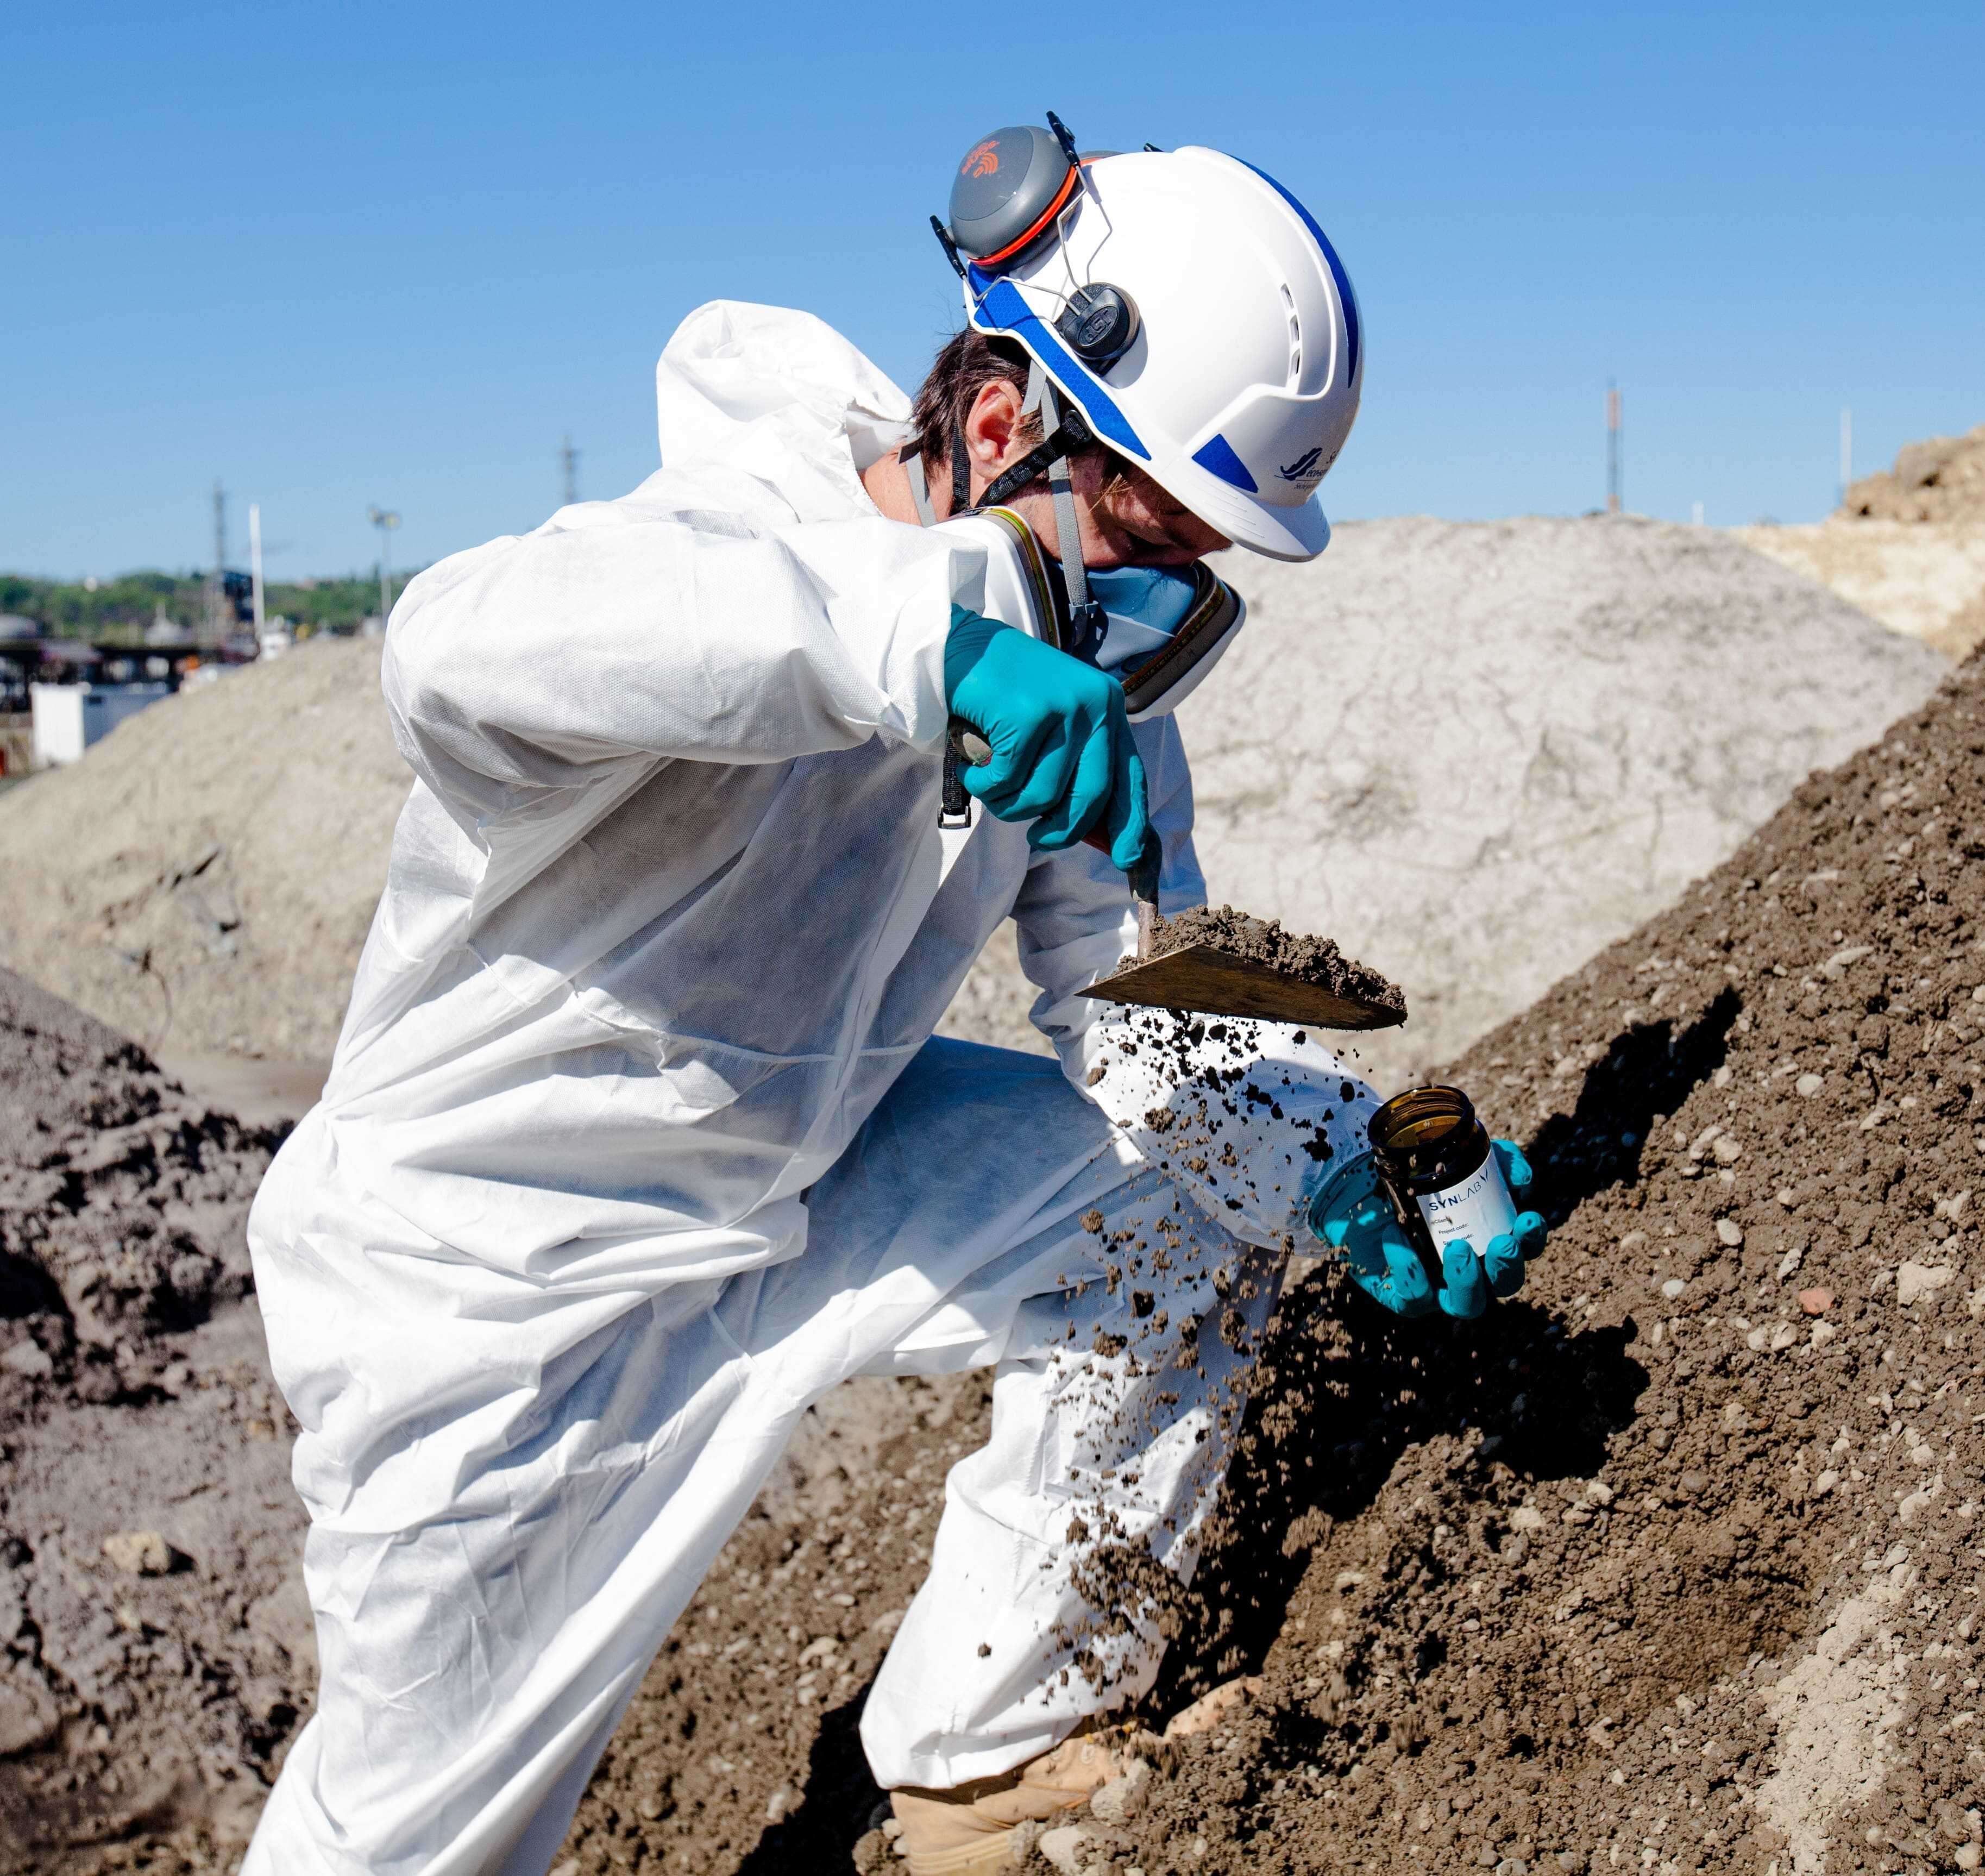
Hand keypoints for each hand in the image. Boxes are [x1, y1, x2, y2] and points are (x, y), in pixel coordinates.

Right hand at [944, 606, 1150, 869]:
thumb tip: (1090, 829)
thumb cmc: (1001, 695)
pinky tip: (975, 771)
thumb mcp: (1052, 723)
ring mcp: (1063, 706)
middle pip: (1091, 795)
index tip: (1125, 859)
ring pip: (1044, 795)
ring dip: (1010, 806)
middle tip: (1037, 840)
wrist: (956, 647)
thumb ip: (1073, 764)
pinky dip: (985, 788)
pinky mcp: (1028, 713)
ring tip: (991, 786)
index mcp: (1107, 707)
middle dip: (1061, 830)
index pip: (1129, 775)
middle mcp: (1094, 704)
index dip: (1129, 823)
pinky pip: (1009, 781)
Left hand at [1307, 1141, 1544, 1319]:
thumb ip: (1496, 1159)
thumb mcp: (1456, 1156)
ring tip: (1459, 1248)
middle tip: (1502, 1242)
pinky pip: (1414, 1297)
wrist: (1356, 1183)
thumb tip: (1522, 1177)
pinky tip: (1398, 1237)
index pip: (1523, 1250)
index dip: (1531, 1240)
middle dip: (1508, 1266)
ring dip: (1470, 1280)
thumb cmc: (1414, 1175)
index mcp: (1487, 1238)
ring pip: (1468, 1304)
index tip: (1527, 1218)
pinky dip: (1410, 1270)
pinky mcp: (1405, 1296)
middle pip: (1504, 1284)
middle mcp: (1470, 1269)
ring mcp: (1439, 1286)